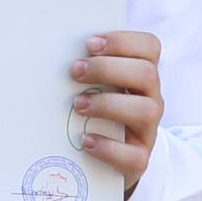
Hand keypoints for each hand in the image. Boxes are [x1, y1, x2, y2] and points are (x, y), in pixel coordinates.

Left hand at [71, 30, 162, 193]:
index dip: (122, 41)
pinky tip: (86, 140)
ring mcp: (148, 130)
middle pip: (147, 74)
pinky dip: (108, 147)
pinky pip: (134, 156)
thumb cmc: (99, 110)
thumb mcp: (99, 86)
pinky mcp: (139, 160)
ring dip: (108, 104)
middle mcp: (151, 99)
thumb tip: (50, 51)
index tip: (90, 44)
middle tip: (75, 71)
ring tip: (79, 105)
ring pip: (146, 111)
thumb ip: (87, 68)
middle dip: (108, 69)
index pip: (150, 46)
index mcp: (142, 74)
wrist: (113, 157)